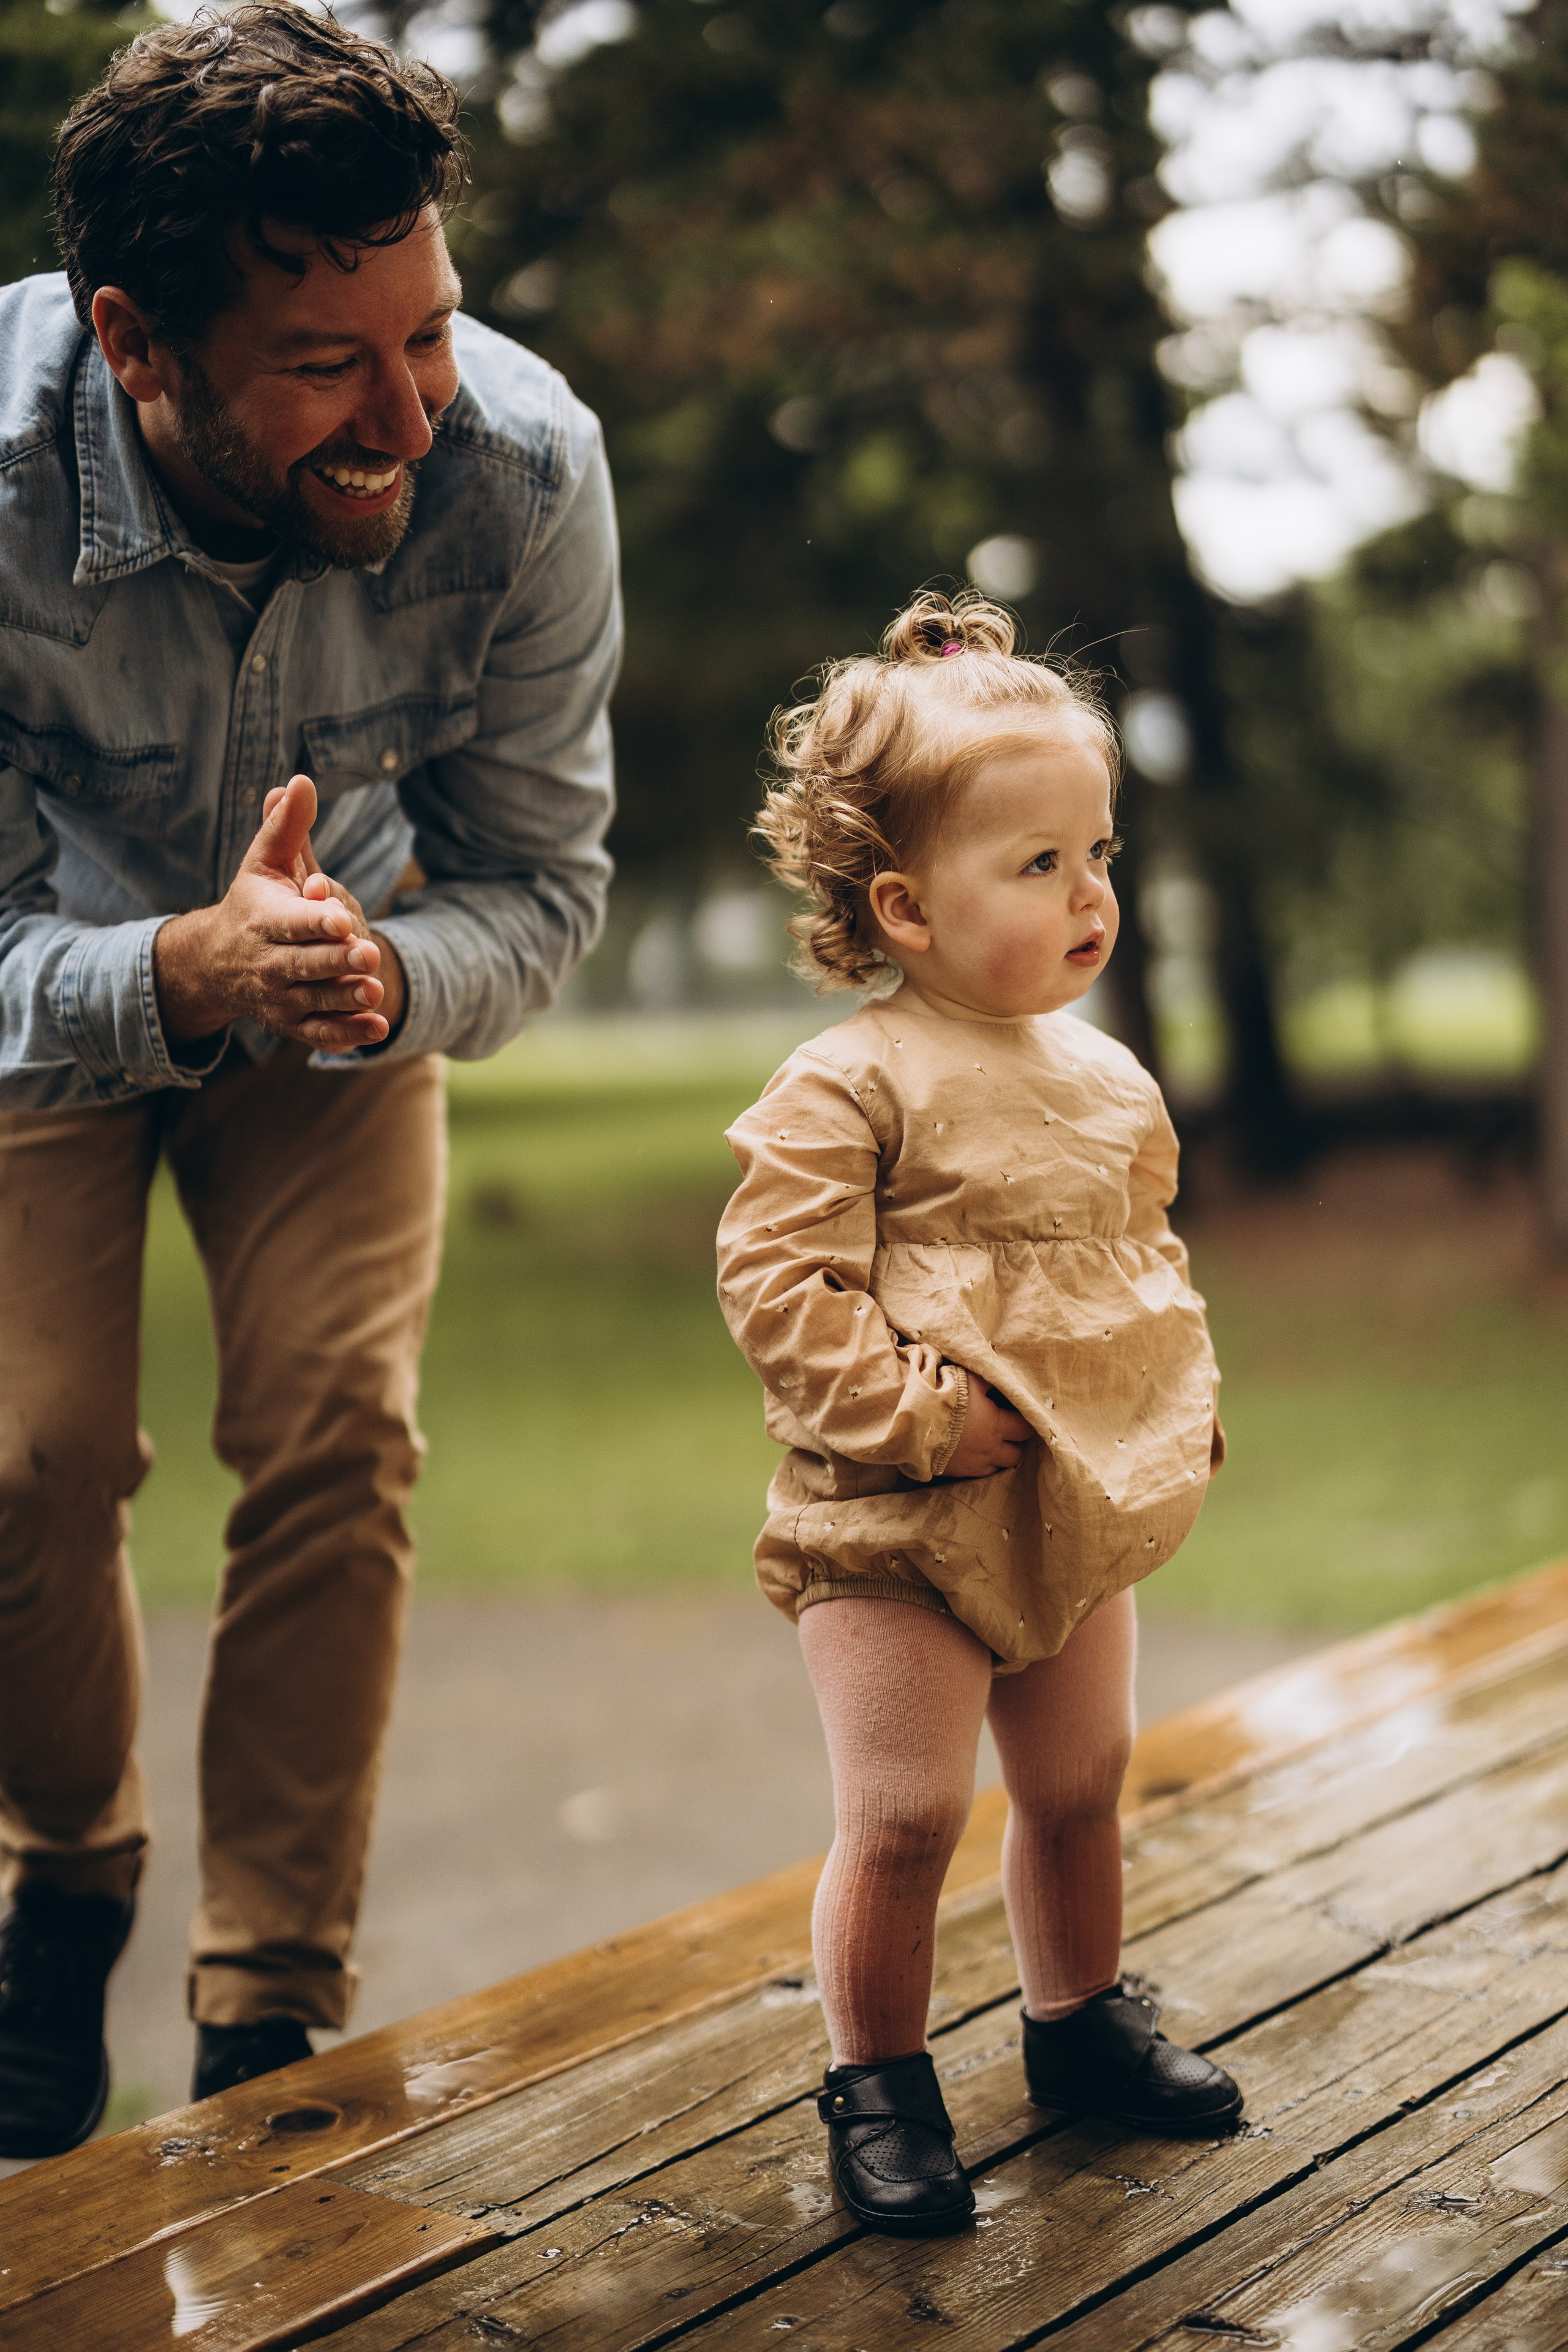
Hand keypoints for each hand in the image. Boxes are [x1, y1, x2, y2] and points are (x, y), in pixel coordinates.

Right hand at [154, 775, 401, 1051]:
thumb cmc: (254, 904)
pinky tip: (376, 1029)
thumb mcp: (265, 863)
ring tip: (375, 990)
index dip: (315, 920)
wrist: (219, 964)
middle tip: (368, 954)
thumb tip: (301, 780)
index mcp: (264, 920)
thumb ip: (286, 827)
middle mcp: (269, 962)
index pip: (292, 922)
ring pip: (315, 1000)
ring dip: (345, 998)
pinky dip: (347, 1036)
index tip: (340, 918)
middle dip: (335, 961)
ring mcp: (281, 997)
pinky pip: (320, 1033)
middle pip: (305, 964)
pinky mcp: (293, 1024)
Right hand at [943, 1376, 1032, 1479]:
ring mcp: (974, 1463)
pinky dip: (980, 1464)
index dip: (1026, 1421)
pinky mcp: (958, 1472)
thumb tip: (1001, 1380)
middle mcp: (990, 1449)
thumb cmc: (945, 1397)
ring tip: (991, 1444)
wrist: (914, 1422)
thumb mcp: (969, 1379)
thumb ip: (989, 1381)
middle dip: (1015, 1443)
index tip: (1020, 1415)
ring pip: (999, 1467)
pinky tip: (974, 1453)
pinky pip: (978, 1474)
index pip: (1025, 1429)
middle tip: (1008, 1432)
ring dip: (999, 1456)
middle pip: (1017, 1454)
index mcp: (997, 1425)